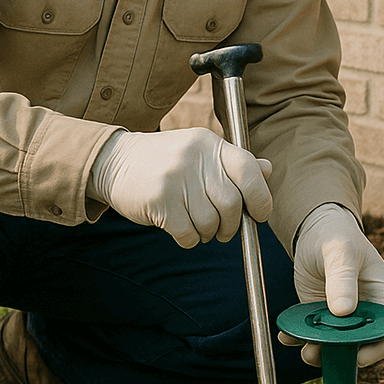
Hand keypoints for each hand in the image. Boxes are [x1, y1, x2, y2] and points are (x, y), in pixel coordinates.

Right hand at [88, 128, 271, 247]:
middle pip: (231, 203)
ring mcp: (175, 179)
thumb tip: (268, 169)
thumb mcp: (200, 151)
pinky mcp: (158, 201)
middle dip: (231, 225)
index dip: (261, 197)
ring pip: (210, 222)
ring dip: (207, 233)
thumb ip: (233, 162)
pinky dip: (188, 239)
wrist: (115, 161)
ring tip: (196, 226)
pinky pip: (188, 234)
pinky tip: (179, 228)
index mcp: (210, 143)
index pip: (248, 169)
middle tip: (222, 230)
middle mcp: (194, 158)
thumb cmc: (166, 161)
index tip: (258, 213)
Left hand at [279, 204, 383, 367]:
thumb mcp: (339, 251)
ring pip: (340, 345)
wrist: (313, 231)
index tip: (359, 354)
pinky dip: (302, 340)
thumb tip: (344, 311)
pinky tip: (288, 336)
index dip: (382, 344)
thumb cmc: (335, 234)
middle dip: (345, 353)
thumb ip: (342, 278)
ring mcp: (346, 316)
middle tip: (323, 353)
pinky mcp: (325, 317)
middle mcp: (369, 308)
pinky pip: (317, 336)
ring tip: (306, 351)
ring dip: (322, 352)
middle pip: (367, 342)